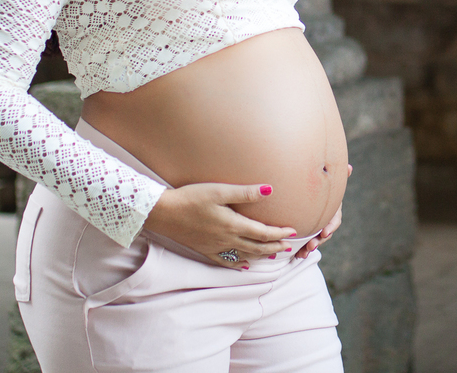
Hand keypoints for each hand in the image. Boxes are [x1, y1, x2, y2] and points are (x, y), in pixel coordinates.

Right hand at [143, 183, 296, 269]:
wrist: (163, 213)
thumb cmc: (191, 197)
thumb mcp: (219, 191)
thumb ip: (245, 193)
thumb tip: (270, 190)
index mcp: (233, 224)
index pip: (263, 232)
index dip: (279, 233)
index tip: (292, 231)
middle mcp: (226, 239)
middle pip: (256, 246)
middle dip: (274, 246)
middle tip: (287, 246)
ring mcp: (215, 247)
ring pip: (244, 254)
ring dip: (260, 254)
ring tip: (272, 254)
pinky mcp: (204, 249)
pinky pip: (225, 261)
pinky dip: (238, 263)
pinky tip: (245, 265)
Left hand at [295, 163, 351, 260]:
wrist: (306, 195)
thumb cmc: (319, 188)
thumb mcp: (327, 183)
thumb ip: (337, 176)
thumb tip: (350, 167)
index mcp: (332, 211)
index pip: (335, 220)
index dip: (331, 226)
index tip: (325, 232)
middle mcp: (325, 221)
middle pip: (324, 234)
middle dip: (319, 241)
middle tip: (311, 245)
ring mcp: (317, 229)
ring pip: (315, 241)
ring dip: (310, 248)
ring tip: (302, 254)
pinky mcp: (307, 234)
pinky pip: (305, 244)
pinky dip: (302, 250)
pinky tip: (296, 256)